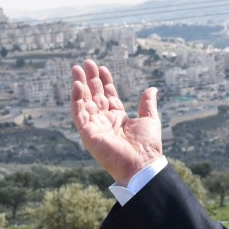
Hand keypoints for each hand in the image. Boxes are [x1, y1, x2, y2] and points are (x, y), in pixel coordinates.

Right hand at [70, 60, 162, 184]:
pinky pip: (79, 114)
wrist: (142, 164)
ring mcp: (95, 127)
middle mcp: (105, 121)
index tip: (101, 67)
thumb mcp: (150, 120)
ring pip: (84, 102)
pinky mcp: (88, 133)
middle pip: (94, 96)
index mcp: (118, 118)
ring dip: (79, 85)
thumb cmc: (148, 146)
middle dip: (90, 79)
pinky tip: (77, 85)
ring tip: (76, 69)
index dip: (104, 81)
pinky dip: (76, 99)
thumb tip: (152, 89)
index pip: (108, 96)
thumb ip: (147, 105)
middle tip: (85, 63)